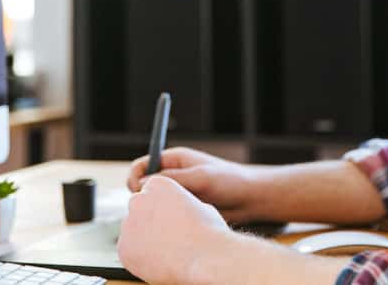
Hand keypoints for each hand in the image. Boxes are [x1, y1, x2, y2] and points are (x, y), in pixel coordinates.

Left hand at [118, 175, 234, 284]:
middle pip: (139, 211)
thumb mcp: (199, 206)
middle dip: (148, 222)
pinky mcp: (123, 248)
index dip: (161, 208)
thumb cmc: (208, 232)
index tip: (170, 219)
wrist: (205, 258)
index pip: (151, 194)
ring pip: (133, 232)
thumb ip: (180, 205)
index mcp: (157, 184)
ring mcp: (128, 224)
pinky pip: (129, 251)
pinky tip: (158, 261)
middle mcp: (138, 200)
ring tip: (166, 251)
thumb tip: (179, 211)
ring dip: (144, 239)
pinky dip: (139, 257)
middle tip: (167, 237)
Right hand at [127, 147, 260, 222]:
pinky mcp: (184, 209)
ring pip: (155, 204)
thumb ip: (173, 179)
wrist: (251, 199)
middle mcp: (174, 176)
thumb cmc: (230, 180)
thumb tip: (143, 184)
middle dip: (143, 198)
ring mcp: (178, 193)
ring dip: (156, 211)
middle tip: (152, 208)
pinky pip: (166, 215)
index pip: (142, 165)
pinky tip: (174, 227)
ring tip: (167, 218)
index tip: (137, 191)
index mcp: (174, 160)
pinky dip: (166, 221)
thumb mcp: (201, 177)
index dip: (135, 177)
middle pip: (145, 187)